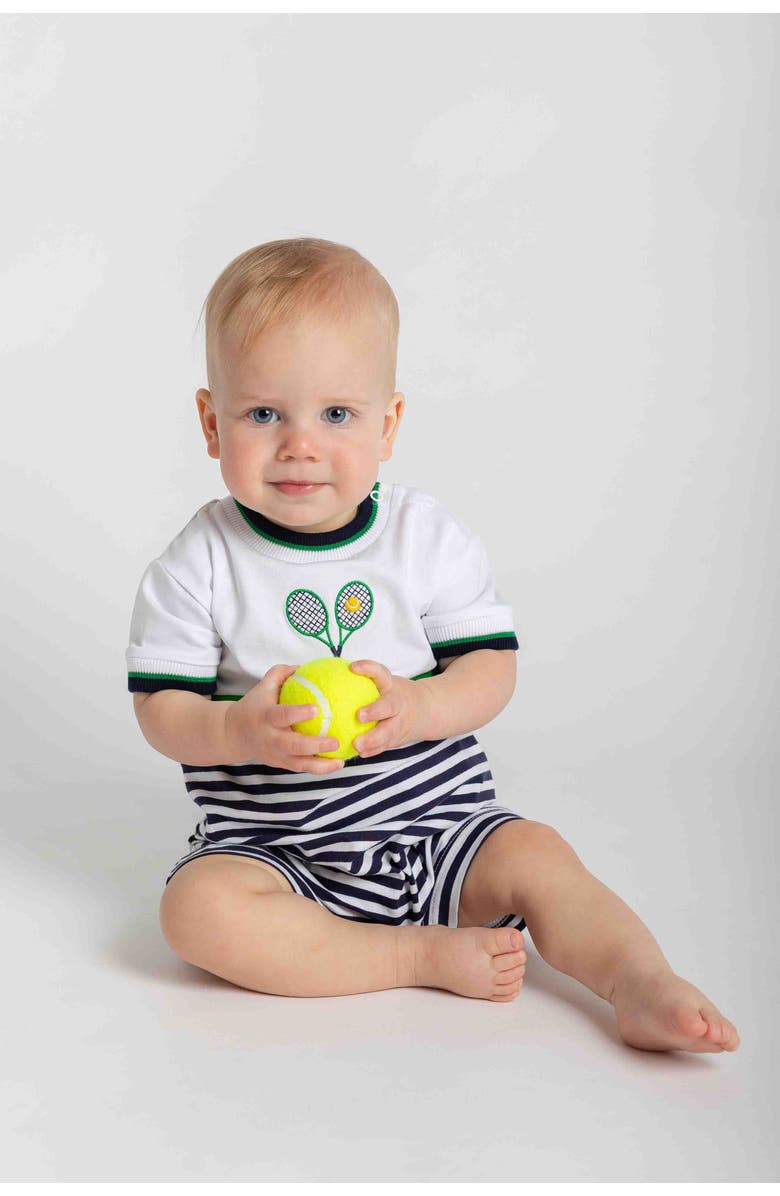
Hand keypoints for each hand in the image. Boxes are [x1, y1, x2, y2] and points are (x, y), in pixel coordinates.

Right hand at [223, 663, 344, 773]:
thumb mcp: (262, 687)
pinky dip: (319, 769)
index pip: (282, 715)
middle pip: (293, 746)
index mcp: (265, 717)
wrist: (232, 734)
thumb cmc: (254, 706)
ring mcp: (275, 754)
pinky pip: (301, 768)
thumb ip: (281, 674)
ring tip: (341, 761)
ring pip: (298, 764)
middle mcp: (270, 738)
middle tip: (336, 741)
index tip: (316, 709)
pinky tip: (337, 763)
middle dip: (314, 746)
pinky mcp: (280, 765)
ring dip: (321, 765)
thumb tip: (304, 665)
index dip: (298, 713)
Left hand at [349, 659, 430, 757]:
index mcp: (391, 686)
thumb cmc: (395, 694)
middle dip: (375, 711)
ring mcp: (399, 722)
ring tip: (357, 744)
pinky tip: (361, 753)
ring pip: (388, 732)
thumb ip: (363, 681)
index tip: (353, 667)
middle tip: (359, 716)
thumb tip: (326, 675)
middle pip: (389, 706)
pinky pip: (385, 746)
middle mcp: (397, 703)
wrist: (428, 710)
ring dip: (373, 739)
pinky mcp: (397, 738)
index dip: (368, 669)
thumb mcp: (386, 683)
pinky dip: (374, 750)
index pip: (381, 673)